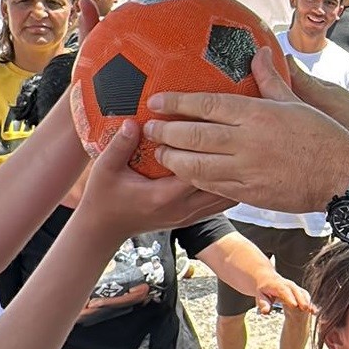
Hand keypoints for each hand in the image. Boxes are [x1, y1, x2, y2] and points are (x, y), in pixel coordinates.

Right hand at [75, 122, 231, 246]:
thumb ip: (120, 145)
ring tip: (243, 155)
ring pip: (225, 199)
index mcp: (163, 196)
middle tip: (241, 140)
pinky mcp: (192, 219)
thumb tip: (133, 122)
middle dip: (230, 164)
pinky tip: (233, 172)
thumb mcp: (105, 168)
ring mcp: (189, 216)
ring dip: (234, 178)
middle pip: (219, 186)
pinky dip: (228, 189)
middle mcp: (182, 209)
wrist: (105, 227)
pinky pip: (219, 205)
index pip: (196, 172)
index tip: (215, 130)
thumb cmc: (104, 196)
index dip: (207, 151)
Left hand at [145, 48, 348, 210]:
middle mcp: (247, 143)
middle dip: (166, 132)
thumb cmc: (324, 137)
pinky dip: (196, 181)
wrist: (343, 177)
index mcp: (256, 114)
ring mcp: (247, 172)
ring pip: (198, 166)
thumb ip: (270, 80)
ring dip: (174, 160)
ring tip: (160, 154)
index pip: (206, 104)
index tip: (156, 101)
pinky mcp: (251, 195)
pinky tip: (186, 175)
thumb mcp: (296, 103)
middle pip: (194, 136)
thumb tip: (260, 52)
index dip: (176, 102)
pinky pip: (214, 188)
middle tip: (149, 128)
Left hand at [253, 267, 313, 315]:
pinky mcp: (299, 291)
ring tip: (312, 311)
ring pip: (303, 293)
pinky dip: (310, 303)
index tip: (294, 306)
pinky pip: (306, 296)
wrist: (268, 278)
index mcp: (277, 285)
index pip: (284, 291)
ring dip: (308, 302)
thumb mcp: (260, 296)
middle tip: (305, 308)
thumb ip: (263, 304)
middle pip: (296, 291)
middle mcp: (288, 285)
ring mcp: (295, 287)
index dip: (289, 298)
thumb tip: (265, 312)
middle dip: (301, 300)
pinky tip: (315, 311)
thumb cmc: (264, 288)